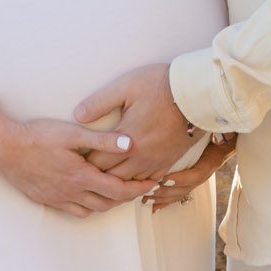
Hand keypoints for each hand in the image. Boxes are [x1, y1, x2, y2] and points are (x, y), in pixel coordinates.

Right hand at [0, 106, 156, 217]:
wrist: (4, 148)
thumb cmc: (37, 137)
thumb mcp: (72, 133)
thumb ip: (102, 140)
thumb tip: (131, 143)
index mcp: (82, 176)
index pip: (119, 190)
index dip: (139, 188)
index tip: (153, 181)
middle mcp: (72, 192)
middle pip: (109, 203)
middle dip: (128, 196)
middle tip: (140, 185)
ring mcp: (58, 199)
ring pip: (92, 210)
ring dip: (108, 203)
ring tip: (117, 190)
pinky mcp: (46, 200)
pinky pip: (74, 210)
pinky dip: (88, 205)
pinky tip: (89, 195)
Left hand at [72, 63, 196, 181]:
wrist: (196, 94)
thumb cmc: (160, 86)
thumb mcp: (125, 86)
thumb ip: (99, 102)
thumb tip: (78, 115)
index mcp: (125, 139)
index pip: (97, 161)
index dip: (83, 163)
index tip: (74, 162)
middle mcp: (140, 156)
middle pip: (111, 177)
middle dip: (96, 177)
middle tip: (84, 175)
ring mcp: (156, 161)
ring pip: (130, 184)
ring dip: (116, 184)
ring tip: (103, 182)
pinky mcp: (169, 161)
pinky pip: (150, 182)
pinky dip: (137, 185)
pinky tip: (130, 182)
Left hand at [142, 134, 236, 211]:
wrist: (226, 135)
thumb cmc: (216, 129)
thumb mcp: (214, 128)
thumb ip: (205, 130)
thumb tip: (198, 128)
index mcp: (211, 159)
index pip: (197, 174)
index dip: (181, 179)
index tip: (166, 179)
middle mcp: (206, 171)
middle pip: (186, 188)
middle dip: (166, 191)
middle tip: (149, 190)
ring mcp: (199, 176)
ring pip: (181, 193)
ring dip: (164, 198)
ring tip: (147, 199)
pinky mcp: (192, 180)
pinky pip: (180, 194)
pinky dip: (167, 202)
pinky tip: (155, 207)